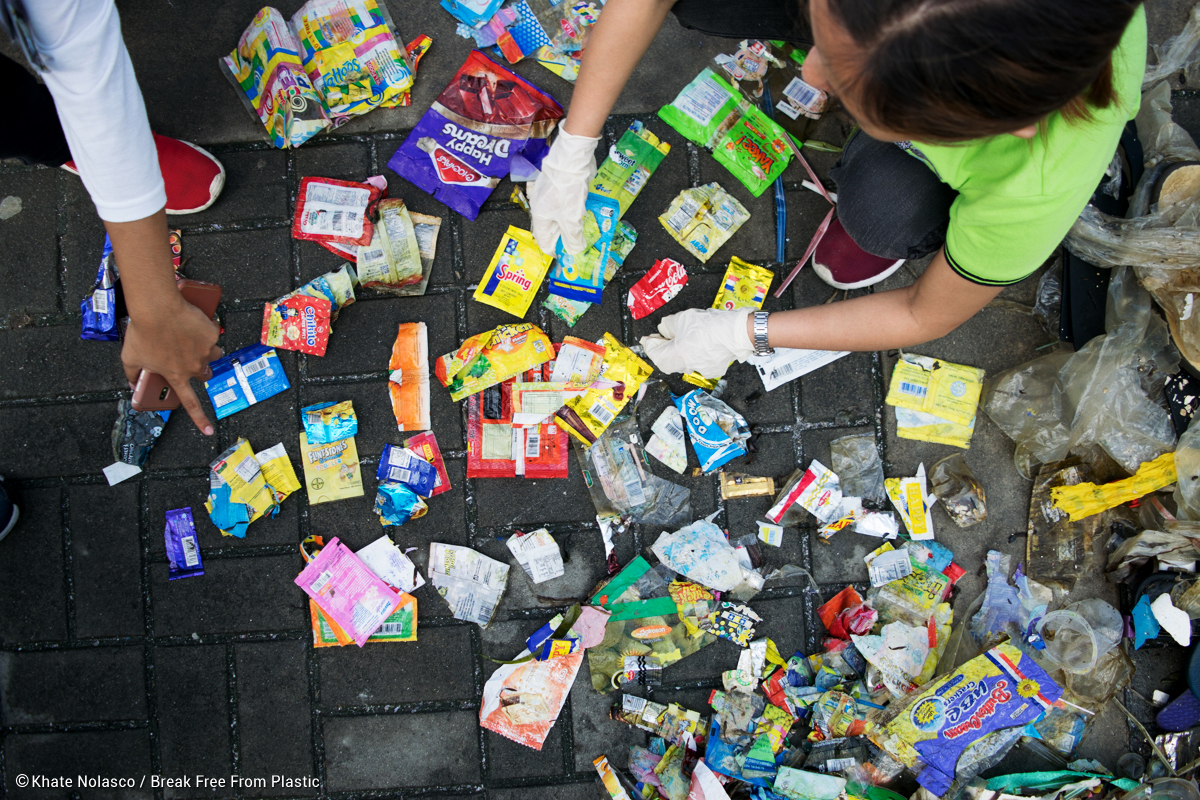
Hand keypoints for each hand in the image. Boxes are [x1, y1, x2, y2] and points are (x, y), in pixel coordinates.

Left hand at [122, 295, 221, 434]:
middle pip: (205, 374)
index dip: (200, 419)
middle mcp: (194, 366)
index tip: (208, 430)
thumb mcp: (130, 357)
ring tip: (191, 337)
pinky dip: (204, 329)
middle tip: (189, 356)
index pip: (190, 403)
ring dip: (206, 350)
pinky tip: (191, 322)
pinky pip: (213, 334)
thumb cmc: (143, 331)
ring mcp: (205, 350)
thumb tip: (131, 385)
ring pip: (213, 355)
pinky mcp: (211, 334)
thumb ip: (132, 375)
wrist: (157, 307)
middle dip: (200, 367)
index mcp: (176, 375)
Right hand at [528, 128, 599, 254]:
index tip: (567, 257)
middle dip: (565, 239)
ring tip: (585, 233)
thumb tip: (574, 251)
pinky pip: (566, 205)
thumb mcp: (571, 218)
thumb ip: (573, 237)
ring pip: (560, 217)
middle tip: (580, 246)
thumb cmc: (567, 189)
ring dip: (572, 225)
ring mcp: (551, 196)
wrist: (572, 159)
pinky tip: (585, 215)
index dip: (555, 251)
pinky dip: (575, 212)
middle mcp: (542, 207)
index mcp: (540, 216)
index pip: (544, 241)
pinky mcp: (560, 188)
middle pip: (552, 229)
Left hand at [640, 308, 755, 378]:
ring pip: (683, 363)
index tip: (647, 339)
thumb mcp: (683, 318)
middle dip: (663, 349)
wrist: (738, 332)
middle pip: (667, 361)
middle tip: (662, 338)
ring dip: (679, 352)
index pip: (655, 354)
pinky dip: (695, 354)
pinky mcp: (713, 369)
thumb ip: (668, 325)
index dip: (649, 345)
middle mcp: (687, 366)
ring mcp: (701, 369)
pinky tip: (699, 344)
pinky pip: (698, 363)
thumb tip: (663, 329)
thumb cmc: (713, 325)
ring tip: (683, 338)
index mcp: (677, 355)